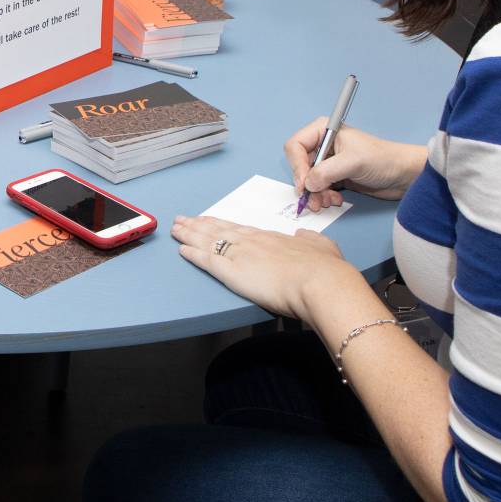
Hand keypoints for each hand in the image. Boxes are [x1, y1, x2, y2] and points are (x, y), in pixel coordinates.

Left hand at [169, 215, 365, 321]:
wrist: (320, 282)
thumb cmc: (325, 269)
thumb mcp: (322, 246)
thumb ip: (310, 239)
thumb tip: (304, 234)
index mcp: (271, 238)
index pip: (239, 229)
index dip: (221, 224)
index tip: (209, 220)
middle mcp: (252, 242)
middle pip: (218, 231)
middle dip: (198, 225)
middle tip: (182, 219)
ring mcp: (240, 255)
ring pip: (208, 241)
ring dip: (189, 235)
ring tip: (175, 229)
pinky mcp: (232, 272)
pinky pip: (207, 260)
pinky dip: (193, 254)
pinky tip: (182, 250)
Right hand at [284, 120, 425, 211]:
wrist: (404, 175)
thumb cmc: (383, 160)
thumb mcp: (353, 162)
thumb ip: (327, 171)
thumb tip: (307, 185)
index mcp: (324, 131)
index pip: (295, 146)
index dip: (297, 166)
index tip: (305, 184)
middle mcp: (323, 145)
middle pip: (299, 165)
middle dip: (307, 184)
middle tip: (314, 200)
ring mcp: (328, 162)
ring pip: (308, 180)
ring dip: (315, 194)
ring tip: (329, 201)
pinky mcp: (335, 177)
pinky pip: (318, 188)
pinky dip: (323, 197)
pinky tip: (336, 200)